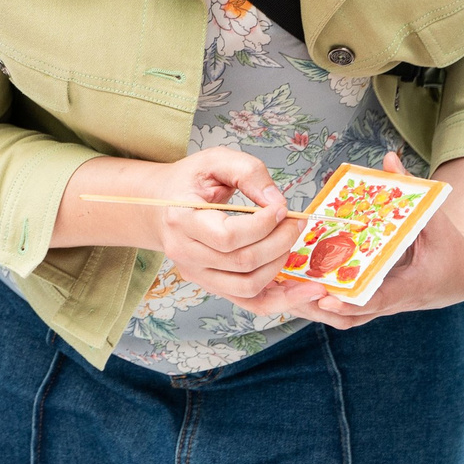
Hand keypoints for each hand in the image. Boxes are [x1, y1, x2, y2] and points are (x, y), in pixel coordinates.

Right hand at [150, 148, 298, 308]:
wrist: (161, 206)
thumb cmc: (190, 181)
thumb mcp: (216, 161)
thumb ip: (248, 172)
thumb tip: (277, 202)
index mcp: (181, 221)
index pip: (228, 236)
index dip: (263, 225)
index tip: (282, 208)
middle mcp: (185, 254)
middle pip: (243, 262)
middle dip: (280, 242)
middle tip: (296, 222)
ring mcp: (198, 275)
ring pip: (248, 286)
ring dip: (280, 265)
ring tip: (290, 241)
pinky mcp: (213, 286)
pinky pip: (250, 303)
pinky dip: (280, 300)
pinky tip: (302, 290)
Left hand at [273, 153, 463, 328]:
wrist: (461, 275)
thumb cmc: (450, 247)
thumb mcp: (437, 219)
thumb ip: (414, 191)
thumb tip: (390, 159)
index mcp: (412, 284)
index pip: (379, 299)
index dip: (352, 302)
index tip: (328, 300)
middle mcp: (393, 301)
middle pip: (352, 315)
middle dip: (319, 307)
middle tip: (289, 293)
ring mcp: (382, 306)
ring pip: (345, 319)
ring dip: (315, 310)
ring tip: (283, 291)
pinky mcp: (373, 305)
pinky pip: (344, 312)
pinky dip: (320, 306)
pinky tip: (294, 289)